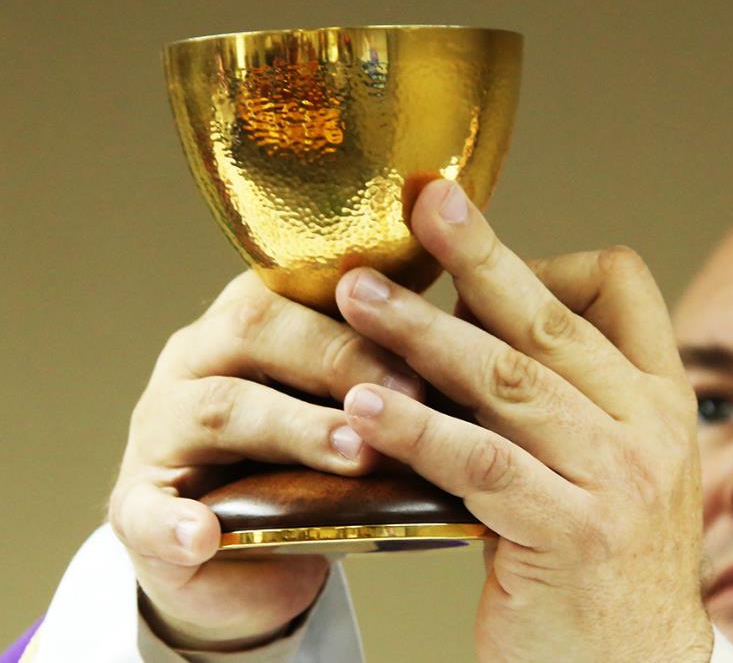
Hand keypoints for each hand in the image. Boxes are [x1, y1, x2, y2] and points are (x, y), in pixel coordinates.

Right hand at [108, 272, 422, 649]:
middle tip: (413, 395)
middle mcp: (202, 358)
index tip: (441, 320)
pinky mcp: (139, 509)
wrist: (249, 552)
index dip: (373, 297)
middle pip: (257, 327)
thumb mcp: (352, 403)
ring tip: (357, 454)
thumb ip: (397, 370)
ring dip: (292, 427)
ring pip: (215, 408)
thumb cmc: (312, 464)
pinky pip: (142, 511)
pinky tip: (205, 534)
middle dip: (341, 356)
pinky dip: (173, 523)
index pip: (307, 280)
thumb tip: (492, 343)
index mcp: (259, 319)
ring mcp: (163, 431)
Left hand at [336, 181, 711, 661]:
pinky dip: (419, 429)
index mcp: (661, 398)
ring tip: (358, 298)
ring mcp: (619, 480)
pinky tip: (365, 405)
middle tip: (419, 207)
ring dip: (424, 333)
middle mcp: (651, 427)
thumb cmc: (604, 564)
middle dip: (477, 256)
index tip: (474, 253)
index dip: (547, 256)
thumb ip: (559, 398)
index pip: (624, 287)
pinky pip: (483, 464)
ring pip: (510, 383)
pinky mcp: (573, 535)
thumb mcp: (609, 465)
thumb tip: (464, 332)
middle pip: (549, 321)